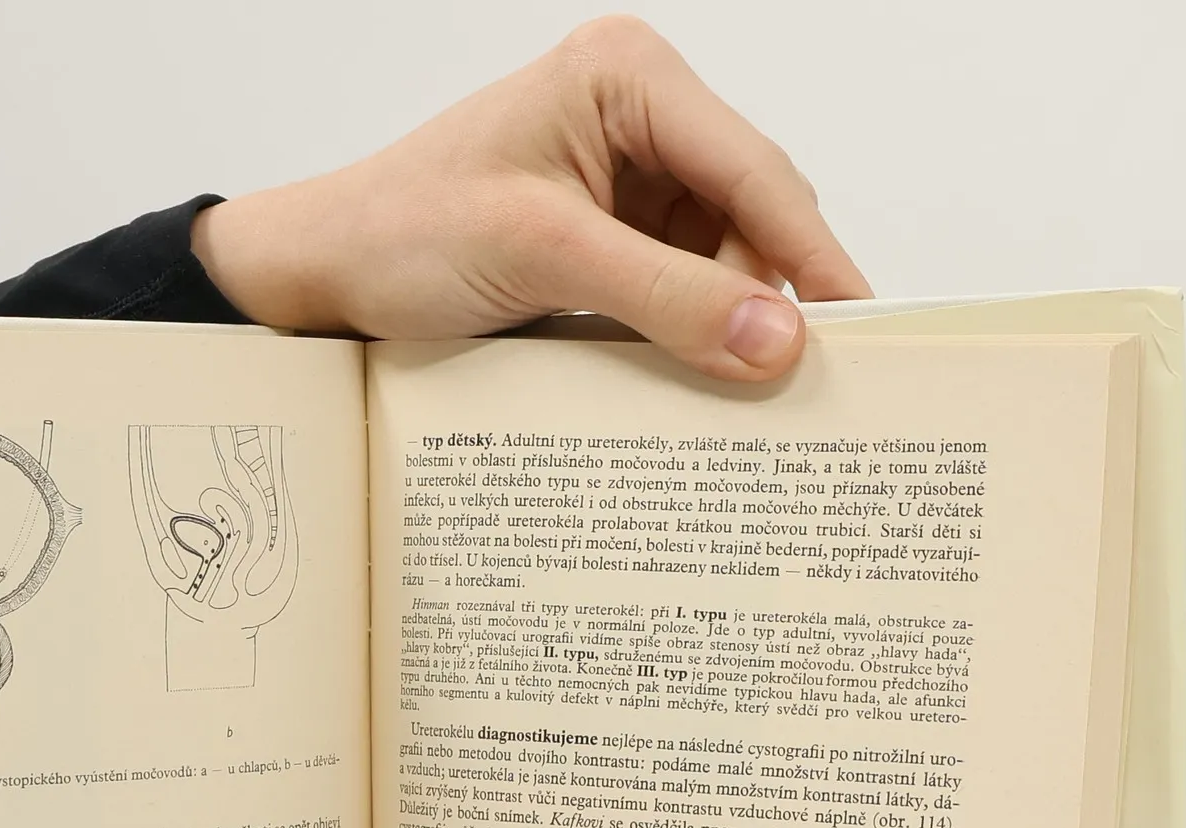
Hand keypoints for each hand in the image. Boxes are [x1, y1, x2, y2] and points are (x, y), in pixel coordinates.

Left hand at [192, 14, 870, 380]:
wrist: (324, 275)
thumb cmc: (404, 233)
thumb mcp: (544, 259)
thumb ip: (667, 298)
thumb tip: (778, 344)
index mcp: (627, 77)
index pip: (751, 167)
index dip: (811, 253)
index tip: (861, 326)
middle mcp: (636, 115)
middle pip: (747, 212)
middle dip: (764, 296)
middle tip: (794, 384)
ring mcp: (624, 177)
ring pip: (721, 257)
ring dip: (725, 324)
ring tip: (735, 393)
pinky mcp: (608, 236)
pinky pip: (679, 285)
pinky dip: (689, 333)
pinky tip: (693, 378)